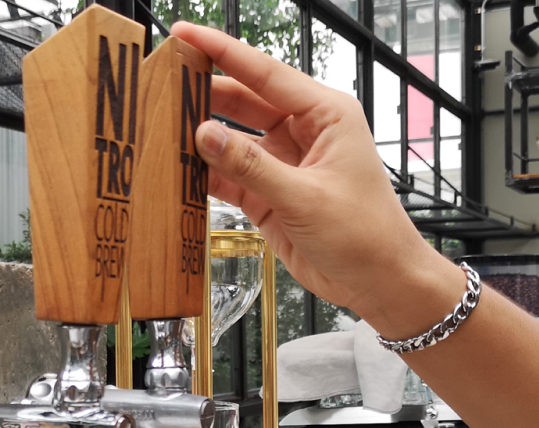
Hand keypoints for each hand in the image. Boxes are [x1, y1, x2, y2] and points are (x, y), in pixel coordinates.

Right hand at [169, 23, 458, 328]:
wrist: (379, 282)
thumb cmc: (365, 233)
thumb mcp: (305, 197)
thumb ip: (251, 166)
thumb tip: (205, 134)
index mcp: (325, 114)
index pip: (265, 72)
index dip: (222, 51)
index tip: (185, 35)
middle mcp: (303, 131)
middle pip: (243, 100)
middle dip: (203, 93)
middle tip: (161, 84)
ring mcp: (284, 163)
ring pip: (232, 139)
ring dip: (200, 136)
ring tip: (160, 126)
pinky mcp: (269, 194)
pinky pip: (230, 175)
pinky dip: (205, 174)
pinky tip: (177, 170)